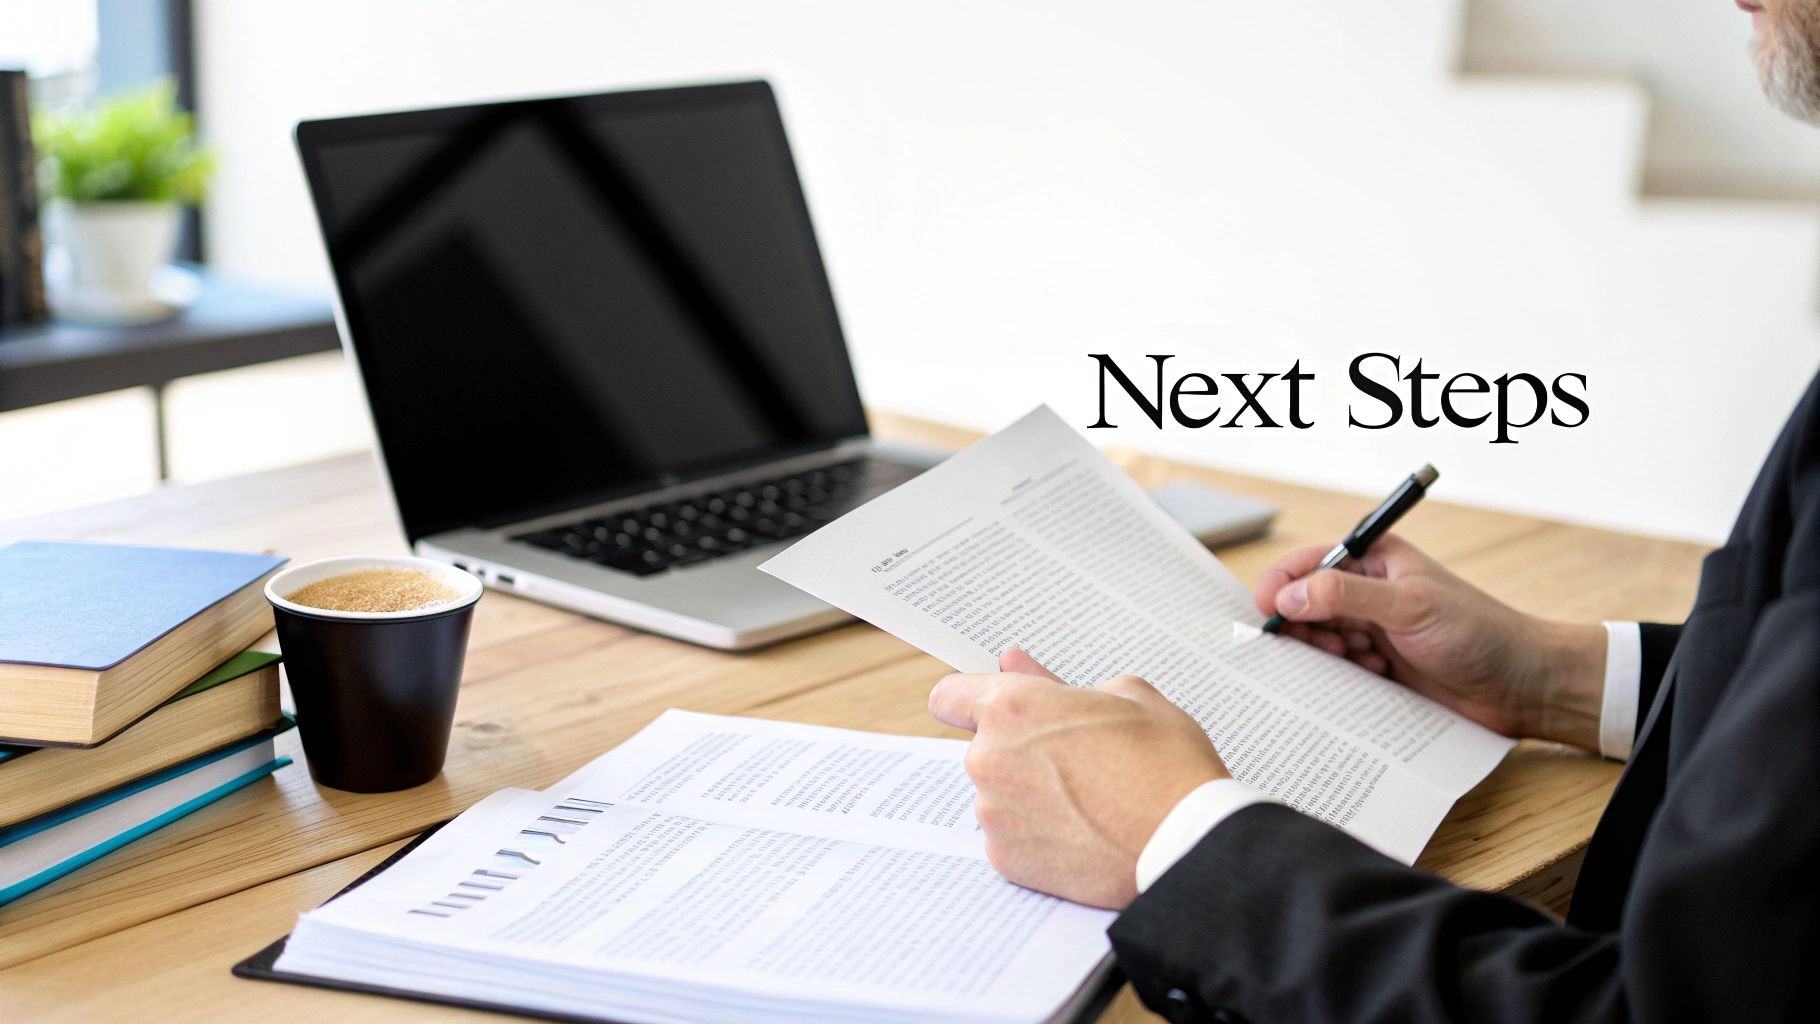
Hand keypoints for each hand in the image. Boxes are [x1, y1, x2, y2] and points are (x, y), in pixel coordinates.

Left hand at [929, 648, 1228, 909]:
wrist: (1187, 842)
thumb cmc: (1166, 766)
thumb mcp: (1124, 695)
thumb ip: (1053, 679)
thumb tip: (1016, 665)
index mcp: (1013, 709)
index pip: (949, 696)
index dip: (968, 699)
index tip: (983, 708)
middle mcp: (990, 760)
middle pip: (983, 748)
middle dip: (1017, 750)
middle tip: (1071, 758)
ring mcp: (995, 814)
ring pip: (997, 794)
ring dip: (1026, 793)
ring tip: (1085, 799)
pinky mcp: (1007, 860)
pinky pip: (1010, 837)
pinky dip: (1036, 834)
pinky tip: (1080, 831)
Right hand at [1254, 533, 1606, 748]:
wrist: (1522, 685)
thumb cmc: (1479, 633)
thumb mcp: (1409, 606)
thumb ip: (1346, 594)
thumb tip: (1288, 596)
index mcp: (1376, 559)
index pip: (1310, 562)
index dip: (1282, 584)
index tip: (1264, 612)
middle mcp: (1370, 592)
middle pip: (1307, 603)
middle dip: (1304, 625)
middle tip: (1326, 645)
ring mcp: (1374, 630)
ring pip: (1320, 639)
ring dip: (1327, 653)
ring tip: (1358, 661)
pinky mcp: (1380, 667)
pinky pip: (1339, 671)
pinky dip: (1342, 678)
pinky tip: (1372, 678)